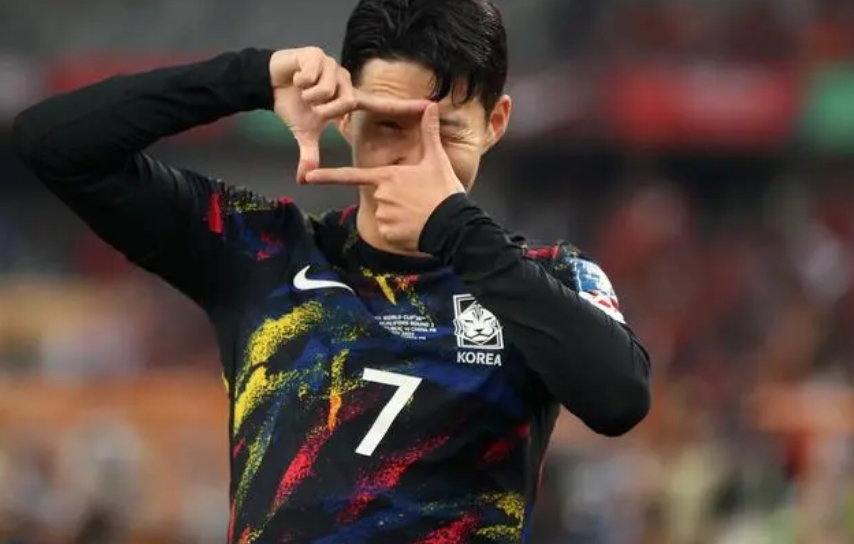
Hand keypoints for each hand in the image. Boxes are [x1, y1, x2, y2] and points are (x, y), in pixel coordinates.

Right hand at [269, 48, 429, 181]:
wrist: (270, 83)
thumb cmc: (293, 105)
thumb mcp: (304, 132)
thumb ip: (309, 154)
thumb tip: (302, 179)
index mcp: (349, 98)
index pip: (381, 105)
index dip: (404, 106)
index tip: (430, 106)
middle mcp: (347, 81)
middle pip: (346, 101)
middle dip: (324, 109)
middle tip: (311, 107)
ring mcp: (334, 66)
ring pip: (327, 89)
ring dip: (310, 95)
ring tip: (303, 91)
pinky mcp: (317, 55)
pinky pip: (312, 76)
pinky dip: (300, 82)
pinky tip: (296, 79)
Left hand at [304, 103, 464, 251]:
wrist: (453, 224)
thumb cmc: (444, 191)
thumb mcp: (437, 160)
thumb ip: (429, 134)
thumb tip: (430, 105)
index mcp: (387, 176)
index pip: (352, 175)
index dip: (327, 176)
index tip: (307, 177)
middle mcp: (380, 195)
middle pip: (381, 196)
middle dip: (396, 200)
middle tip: (419, 202)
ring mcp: (382, 216)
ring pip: (385, 216)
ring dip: (399, 217)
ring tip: (421, 215)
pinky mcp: (387, 234)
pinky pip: (389, 233)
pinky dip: (401, 233)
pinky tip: (416, 229)